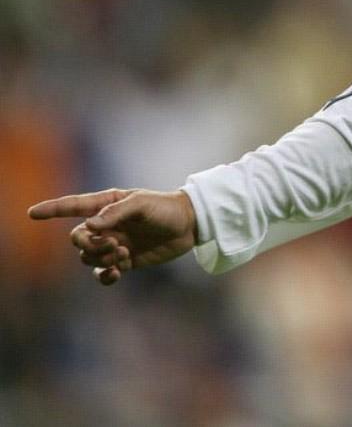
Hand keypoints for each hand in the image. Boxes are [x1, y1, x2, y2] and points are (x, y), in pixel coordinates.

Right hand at [27, 188, 197, 285]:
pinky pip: (102, 273)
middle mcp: (107, 225)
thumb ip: (114, 212)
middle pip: (77, 239)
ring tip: (124, 253)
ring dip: (101, 258)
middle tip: (114, 244)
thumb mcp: (142, 204)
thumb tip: (89, 225)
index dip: (52, 209)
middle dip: (89, 244)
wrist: (189, 225)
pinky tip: (116, 273)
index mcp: (107, 205)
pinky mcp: (125, 261)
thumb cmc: (166, 207)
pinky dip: (105, 275)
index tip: (32, 214)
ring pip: (88, 257)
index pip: (73, 207)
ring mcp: (114, 244)